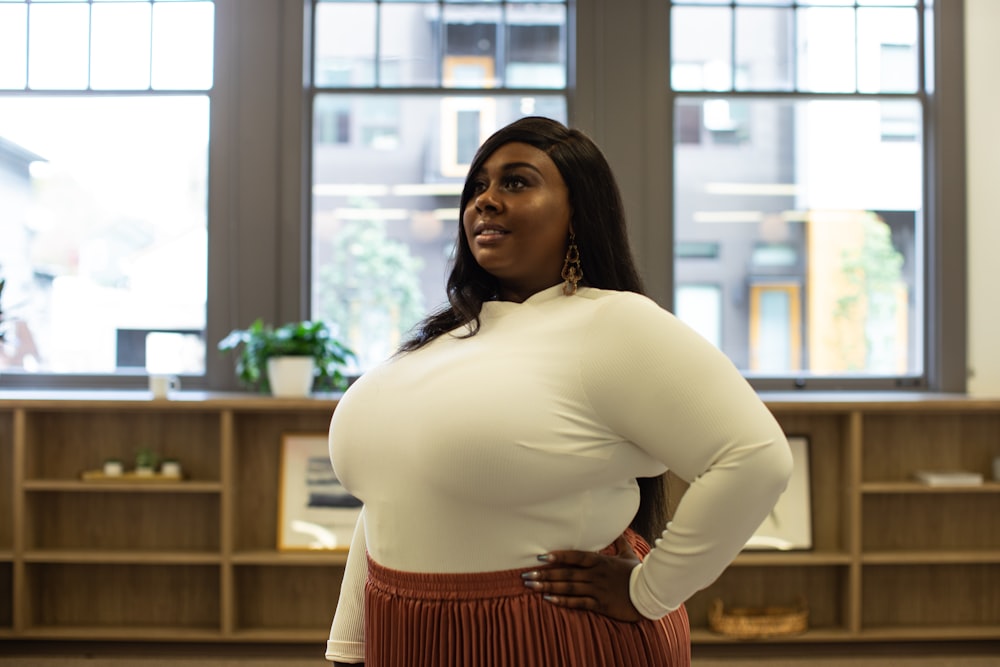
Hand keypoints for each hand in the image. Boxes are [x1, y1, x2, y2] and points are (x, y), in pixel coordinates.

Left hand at [521, 535, 643, 621]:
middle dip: (544, 573)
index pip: (575, 556)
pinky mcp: (600, 604)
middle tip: (525, 575)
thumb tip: (620, 528)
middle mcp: (596, 574)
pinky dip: (563, 601)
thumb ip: (619, 541)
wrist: (651, 594)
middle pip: (566, 573)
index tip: (540, 556)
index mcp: (600, 561)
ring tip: (531, 586)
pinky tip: (549, 599)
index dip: (558, 556)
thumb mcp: (628, 554)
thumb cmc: (637, 573)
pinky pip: (578, 602)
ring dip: (548, 586)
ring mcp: (597, 589)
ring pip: (569, 587)